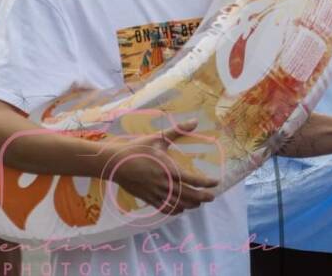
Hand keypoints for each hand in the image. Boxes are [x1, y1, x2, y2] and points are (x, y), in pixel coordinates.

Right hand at [102, 119, 217, 215]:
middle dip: (203, 197)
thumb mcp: (157, 138)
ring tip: (199, 203)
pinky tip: (180, 209)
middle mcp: (165, 184)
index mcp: (169, 169)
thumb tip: (195, 121)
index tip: (216, 182)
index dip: (206, 183)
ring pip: (179, 205)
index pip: (193, 179)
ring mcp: (156, 193)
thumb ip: (177, 131)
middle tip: (212, 196)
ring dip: (191, 205)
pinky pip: (165, 208)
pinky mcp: (148, 198)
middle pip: (189, 195)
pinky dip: (175, 210)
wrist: (115, 163)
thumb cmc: (137, 149)